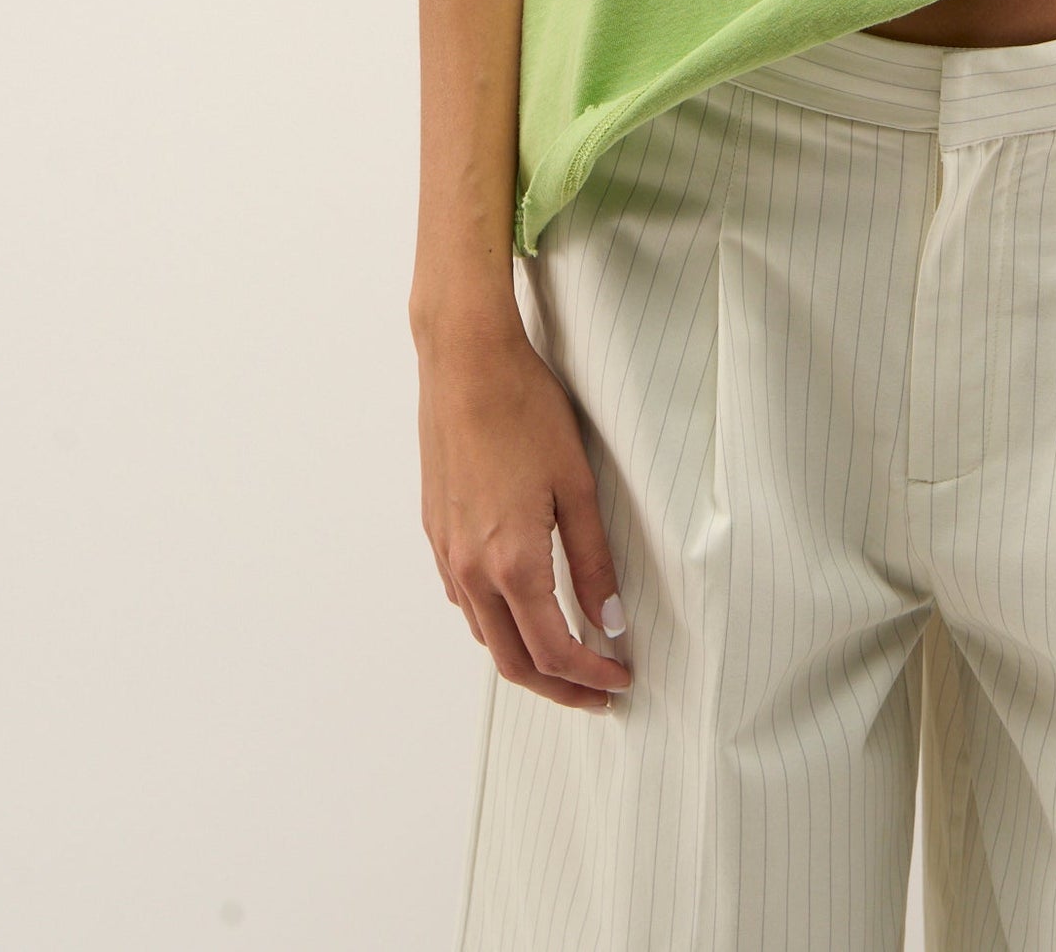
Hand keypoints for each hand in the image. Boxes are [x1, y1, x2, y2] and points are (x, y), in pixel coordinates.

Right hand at [416, 309, 632, 712]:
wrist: (465, 364)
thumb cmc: (525, 412)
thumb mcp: (576, 485)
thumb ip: (593, 559)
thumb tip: (610, 620)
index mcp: (511, 563)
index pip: (554, 650)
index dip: (590, 676)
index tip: (620, 681)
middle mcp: (470, 569)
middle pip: (513, 660)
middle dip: (559, 687)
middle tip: (598, 692)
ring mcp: (446, 553)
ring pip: (485, 634)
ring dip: (526, 658)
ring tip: (567, 657)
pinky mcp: (435, 532)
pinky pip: (464, 600)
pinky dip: (497, 623)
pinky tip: (523, 608)